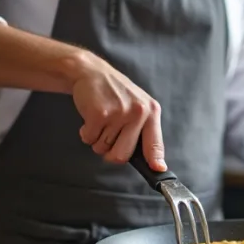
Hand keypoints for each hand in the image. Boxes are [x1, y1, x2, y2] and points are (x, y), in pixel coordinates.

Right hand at [70, 53, 166, 170]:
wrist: (92, 72)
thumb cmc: (116, 93)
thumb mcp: (139, 106)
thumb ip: (145, 132)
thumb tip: (155, 163)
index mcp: (151, 112)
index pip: (155, 143)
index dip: (155, 160)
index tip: (158, 170)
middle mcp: (138, 113)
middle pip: (123, 155)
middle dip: (111, 152)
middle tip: (108, 137)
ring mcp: (119, 113)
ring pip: (103, 148)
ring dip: (97, 139)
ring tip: (101, 120)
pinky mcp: (99, 114)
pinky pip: (88, 140)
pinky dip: (86, 133)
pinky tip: (90, 117)